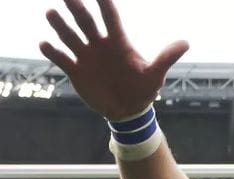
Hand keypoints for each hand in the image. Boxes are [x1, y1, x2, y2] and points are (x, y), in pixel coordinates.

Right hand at [39, 0, 188, 118]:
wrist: (128, 111)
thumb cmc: (143, 90)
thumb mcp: (155, 75)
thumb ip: (166, 58)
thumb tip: (186, 43)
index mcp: (119, 43)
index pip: (111, 18)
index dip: (104, 3)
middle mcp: (100, 45)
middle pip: (86, 22)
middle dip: (77, 8)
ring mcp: (86, 57)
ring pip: (70, 36)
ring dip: (60, 25)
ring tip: (52, 13)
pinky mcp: (76, 71)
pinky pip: (61, 58)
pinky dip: (53, 51)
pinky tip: (45, 44)